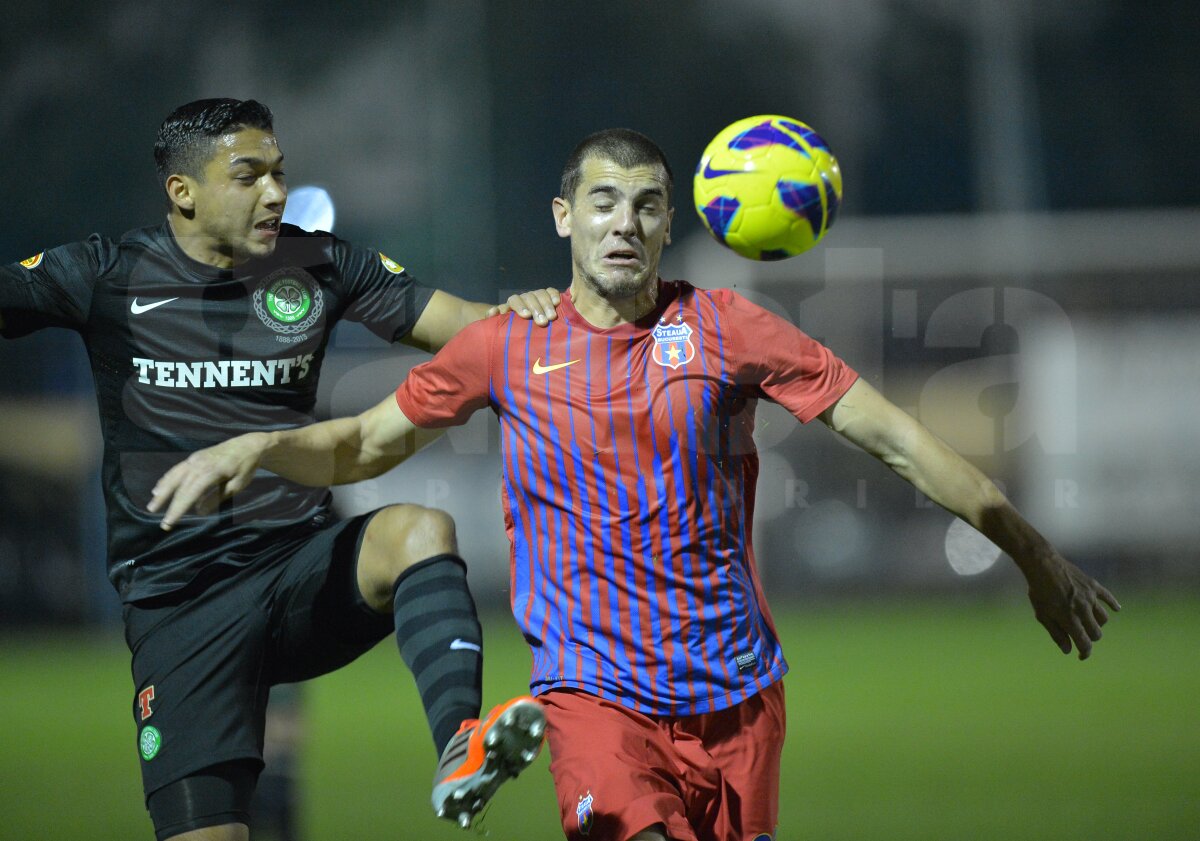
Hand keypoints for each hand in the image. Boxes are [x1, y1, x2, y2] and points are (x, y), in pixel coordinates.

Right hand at [146, 432, 268, 529]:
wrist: (249, 445)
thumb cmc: (246, 467)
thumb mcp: (237, 485)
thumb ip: (217, 497)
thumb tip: (199, 511)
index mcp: (210, 471)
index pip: (189, 493)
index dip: (177, 508)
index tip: (168, 522)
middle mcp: (198, 463)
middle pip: (178, 485)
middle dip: (165, 501)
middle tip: (153, 515)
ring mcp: (195, 459)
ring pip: (173, 475)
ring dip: (162, 490)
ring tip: (152, 504)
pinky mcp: (194, 457)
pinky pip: (177, 469)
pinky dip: (166, 478)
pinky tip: (159, 487)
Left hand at [488, 287, 560, 324]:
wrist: (525, 330)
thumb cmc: (512, 331)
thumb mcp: (503, 328)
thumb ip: (495, 321)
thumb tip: (493, 312)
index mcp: (512, 304)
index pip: (514, 300)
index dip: (520, 306)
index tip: (526, 316)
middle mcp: (524, 298)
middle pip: (529, 298)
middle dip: (536, 309)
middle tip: (542, 322)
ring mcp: (536, 296)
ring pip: (540, 294)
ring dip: (546, 305)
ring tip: (552, 317)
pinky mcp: (548, 296)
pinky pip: (550, 291)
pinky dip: (554, 295)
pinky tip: (557, 303)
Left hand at [1023, 553, 1120, 659]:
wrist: (1042, 564)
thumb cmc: (1039, 591)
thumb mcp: (1042, 615)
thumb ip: (1056, 633)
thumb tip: (1068, 650)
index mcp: (1070, 619)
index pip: (1084, 643)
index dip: (1084, 652)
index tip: (1081, 655)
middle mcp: (1083, 610)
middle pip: (1097, 632)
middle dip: (1090, 638)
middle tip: (1082, 635)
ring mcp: (1090, 597)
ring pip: (1104, 618)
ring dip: (1098, 623)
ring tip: (1089, 622)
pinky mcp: (1093, 585)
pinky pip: (1108, 597)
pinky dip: (1113, 604)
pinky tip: (1116, 609)